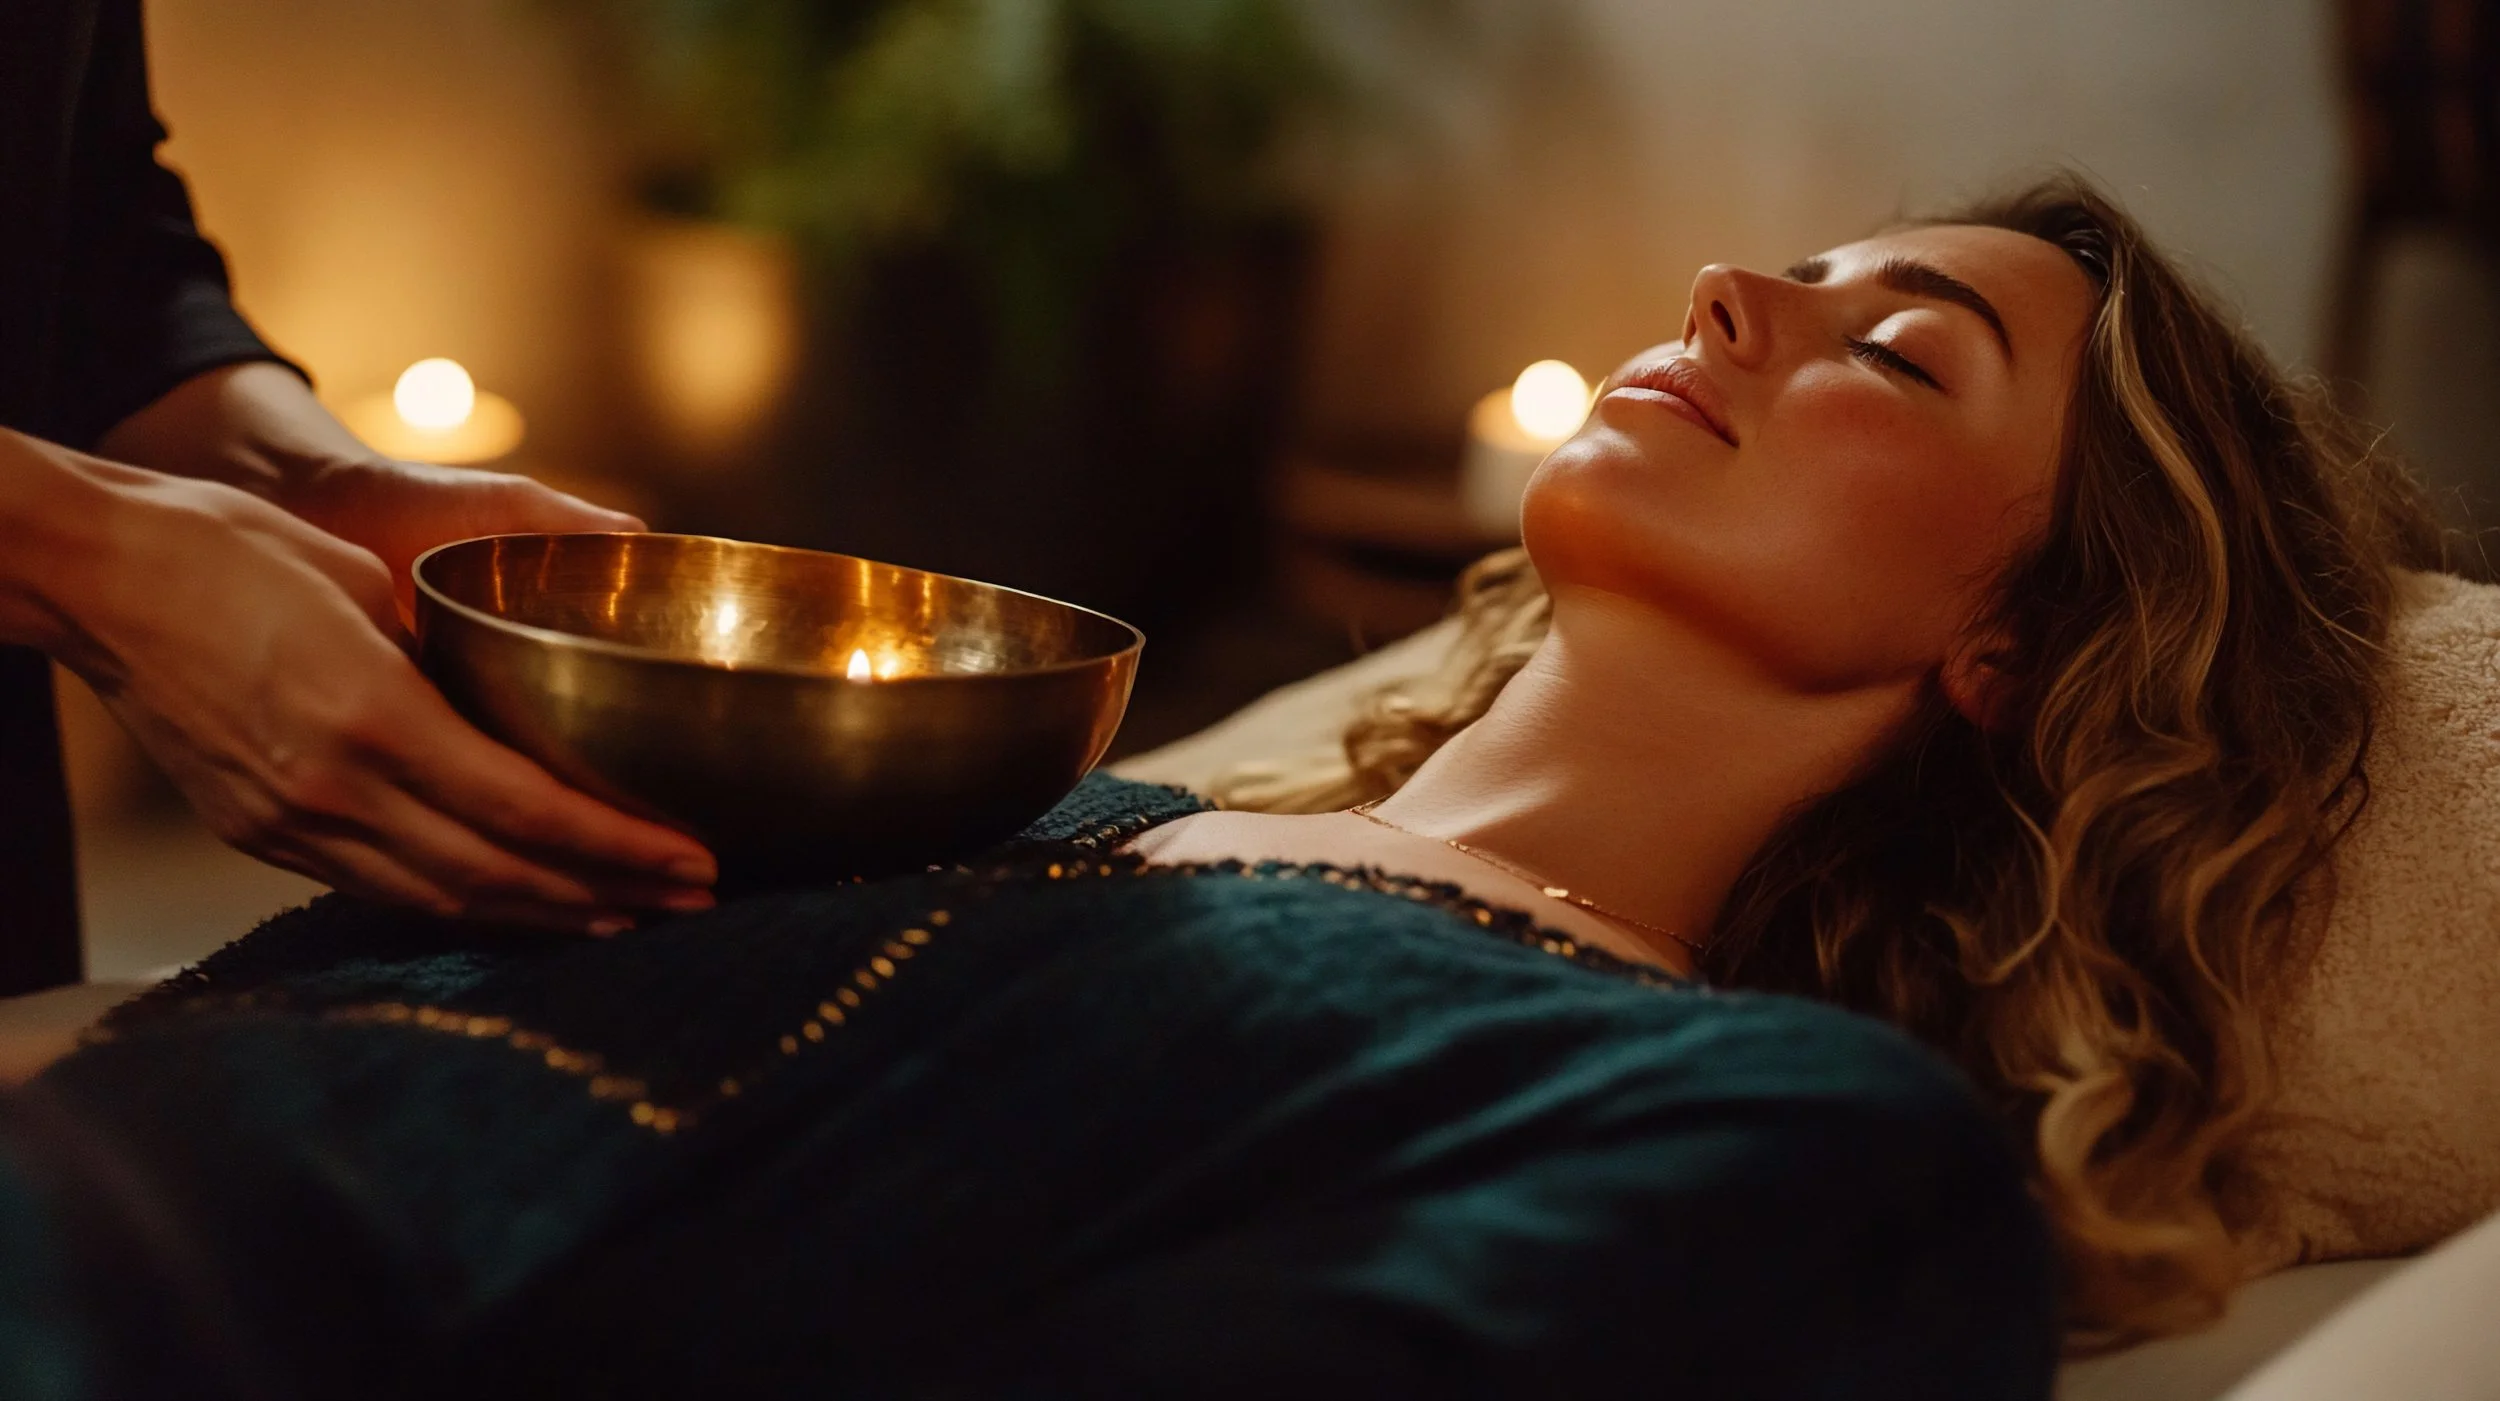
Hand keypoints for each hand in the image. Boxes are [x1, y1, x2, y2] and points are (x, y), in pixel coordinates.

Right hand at [32, 448, 715, 933]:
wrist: (95, 578)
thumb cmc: (229, 550)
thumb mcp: (365, 582)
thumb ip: (446, 656)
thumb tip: (519, 694)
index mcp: (371, 716)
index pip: (525, 811)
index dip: (619, 848)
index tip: (693, 859)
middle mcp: (333, 789)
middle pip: (498, 875)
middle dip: (608, 896)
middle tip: (691, 902)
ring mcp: (290, 822)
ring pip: (442, 899)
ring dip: (543, 915)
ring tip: (625, 916)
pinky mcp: (260, 834)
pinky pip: (382, 888)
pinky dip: (462, 902)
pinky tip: (515, 901)